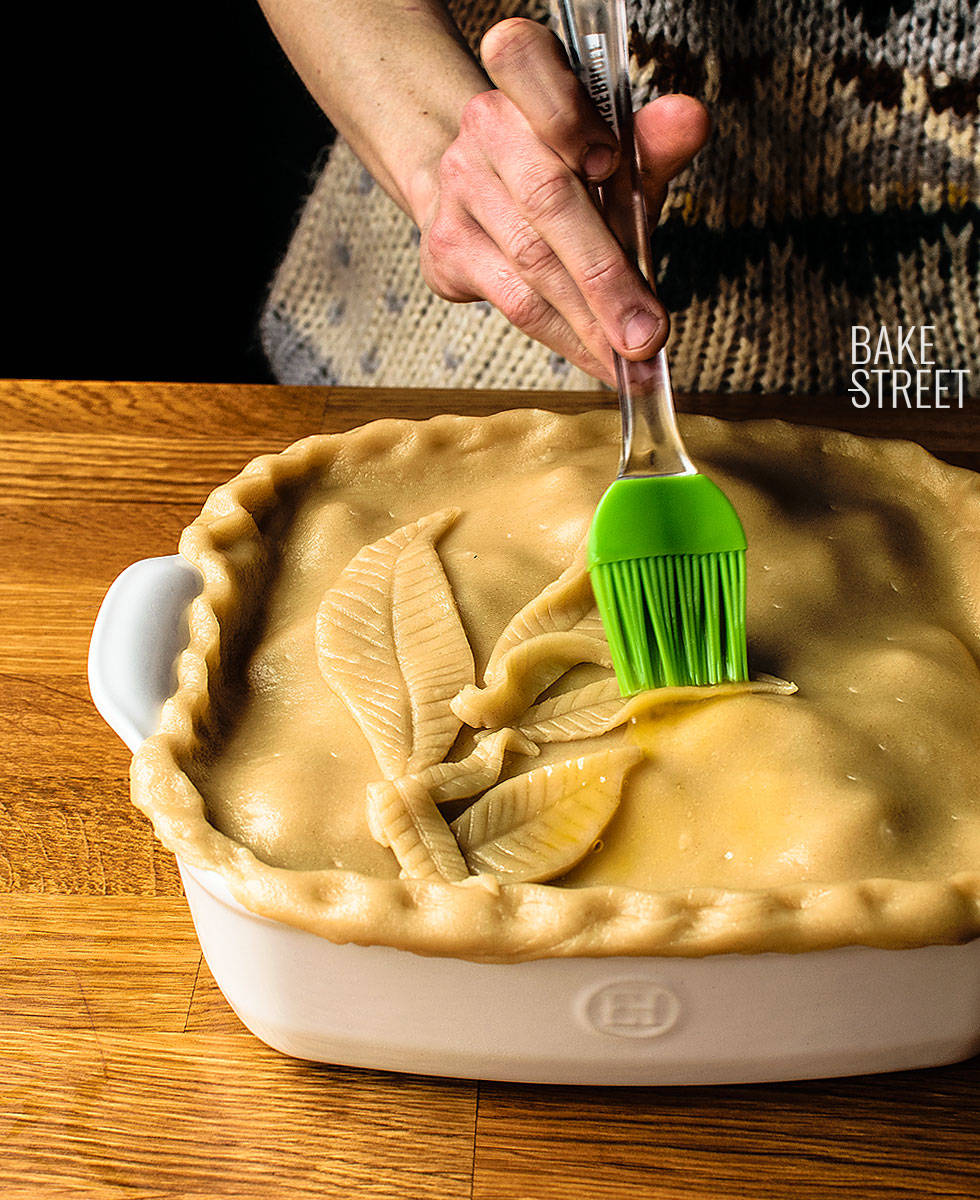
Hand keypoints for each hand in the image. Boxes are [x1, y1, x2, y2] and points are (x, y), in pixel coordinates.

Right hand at [414, 17, 709, 384]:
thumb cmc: (564, 172)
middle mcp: (483, 127)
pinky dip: (565, 336)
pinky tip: (597, 357)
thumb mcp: (616, 153)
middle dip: (605, 274)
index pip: (525, 60)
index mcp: (523, 77)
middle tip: (648, 331)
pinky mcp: (447, 251)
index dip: (567, 115)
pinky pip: (514, 302)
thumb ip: (651, 144)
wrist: (483, 196)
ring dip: (590, 319)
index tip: (609, 163)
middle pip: (546, 198)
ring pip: (532, 263)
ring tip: (633, 354)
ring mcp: (458, 190)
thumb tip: (689, 118)